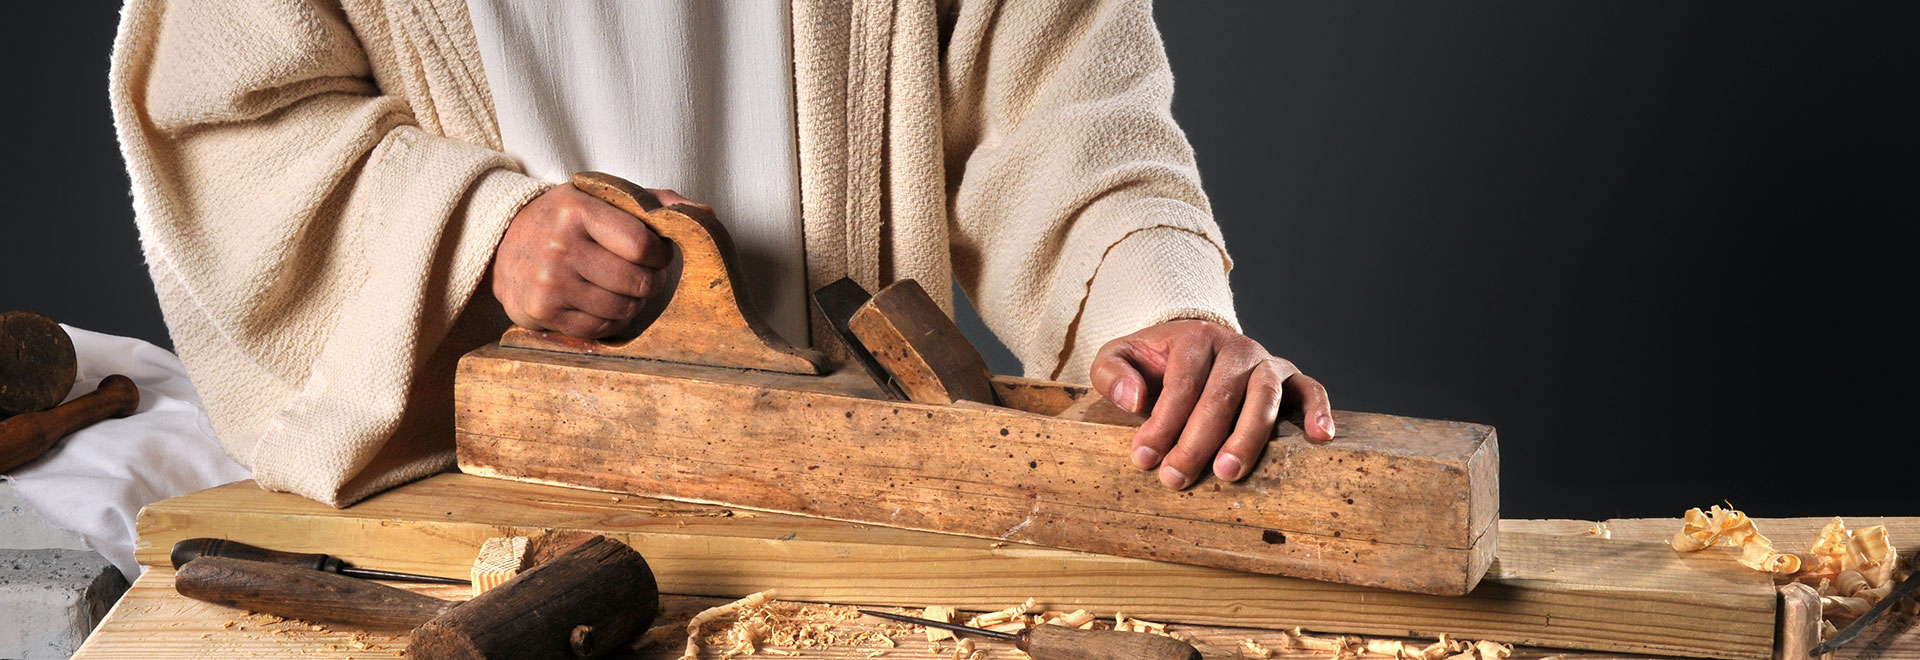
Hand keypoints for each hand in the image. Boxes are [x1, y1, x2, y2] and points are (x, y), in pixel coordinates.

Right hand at [490, 183, 703, 337]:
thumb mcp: (601, 197)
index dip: (660, 254)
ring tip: (618, 285)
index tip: (655, 252)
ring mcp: (548, 285)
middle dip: (650, 280)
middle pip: (638, 283)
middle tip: (639, 271)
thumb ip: (654, 202)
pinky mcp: (541, 314)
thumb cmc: (564, 218)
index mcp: (577, 211)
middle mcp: (559, 248)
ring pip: (623, 310)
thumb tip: (705, 214)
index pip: (644, 245)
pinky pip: (600, 329)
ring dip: (632, 302)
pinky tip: (600, 300)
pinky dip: (610, 320)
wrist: (500, 239)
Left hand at [1089, 319, 1332, 488]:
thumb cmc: (1154, 361)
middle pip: (1220, 396)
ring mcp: (1266, 362)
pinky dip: (1319, 411)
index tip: (1143, 458)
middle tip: (1176, 477)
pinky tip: (1319, 437)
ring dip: (1247, 436)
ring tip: (1228, 471)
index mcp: (1195, 337)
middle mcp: (1236, 347)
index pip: (1181, 384)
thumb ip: (1112, 372)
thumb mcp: (1120, 356)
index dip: (1162, 422)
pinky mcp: (1289, 378)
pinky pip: (1310, 390)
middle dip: (1196, 441)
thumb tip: (1133, 401)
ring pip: (1264, 397)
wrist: (1193, 344)